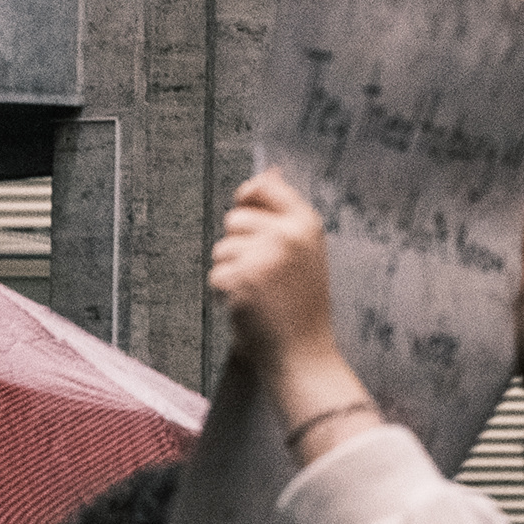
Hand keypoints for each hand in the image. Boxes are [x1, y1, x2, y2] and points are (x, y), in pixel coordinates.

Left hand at [211, 169, 362, 425]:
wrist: (303, 353)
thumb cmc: (303, 303)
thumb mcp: (306, 250)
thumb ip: (284, 213)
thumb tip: (267, 170)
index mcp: (307, 223)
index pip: (266, 187)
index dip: (249, 198)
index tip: (250, 219)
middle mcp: (286, 234)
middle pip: (235, 218)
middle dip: (239, 244)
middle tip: (262, 272)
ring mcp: (263, 256)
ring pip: (222, 248)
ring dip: (230, 270)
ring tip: (256, 292)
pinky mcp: (240, 279)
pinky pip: (216, 274)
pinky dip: (225, 292)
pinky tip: (247, 305)